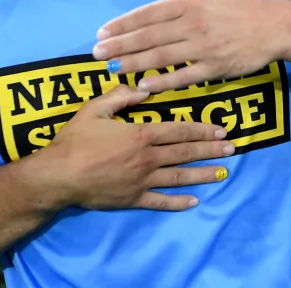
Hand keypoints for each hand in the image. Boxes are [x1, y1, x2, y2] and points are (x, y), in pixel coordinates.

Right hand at [44, 85, 233, 210]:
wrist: (58, 176)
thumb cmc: (75, 140)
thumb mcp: (94, 109)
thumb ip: (120, 97)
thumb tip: (142, 88)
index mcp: (141, 134)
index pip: (179, 131)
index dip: (201, 130)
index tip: (220, 129)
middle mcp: (147, 158)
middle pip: (185, 153)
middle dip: (210, 150)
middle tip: (231, 149)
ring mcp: (142, 181)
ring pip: (179, 177)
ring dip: (203, 174)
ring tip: (223, 173)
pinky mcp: (133, 199)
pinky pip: (161, 201)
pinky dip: (179, 202)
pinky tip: (194, 201)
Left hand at [92, 0, 287, 93]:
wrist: (274, 27)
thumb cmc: (241, 2)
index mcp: (190, 2)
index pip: (148, 13)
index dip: (123, 24)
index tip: (102, 33)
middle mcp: (193, 24)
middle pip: (149, 36)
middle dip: (120, 45)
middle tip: (97, 53)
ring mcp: (203, 48)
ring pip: (162, 57)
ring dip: (134, 63)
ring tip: (112, 68)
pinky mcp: (215, 68)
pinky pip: (184, 77)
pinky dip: (163, 81)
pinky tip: (144, 85)